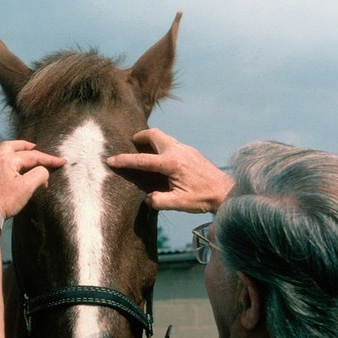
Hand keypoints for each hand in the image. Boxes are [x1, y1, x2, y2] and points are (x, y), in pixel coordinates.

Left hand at [0, 140, 65, 218]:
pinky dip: (9, 162)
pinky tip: (13, 172)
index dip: (49, 159)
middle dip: (27, 146)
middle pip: (13, 146)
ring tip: (26, 158)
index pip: (33, 156)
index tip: (62, 162)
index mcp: (7, 159)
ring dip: (17, 153)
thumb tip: (43, 171)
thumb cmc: (4, 202)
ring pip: (4, 153)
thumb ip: (39, 174)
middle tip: (37, 147)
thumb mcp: (27, 188)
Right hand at [107, 128, 233, 212]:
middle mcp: (178, 151)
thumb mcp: (179, 203)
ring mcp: (186, 149)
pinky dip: (161, 146)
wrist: (226, 192)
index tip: (111, 159)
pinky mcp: (191, 152)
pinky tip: (161, 160)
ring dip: (151, 141)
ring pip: (163, 137)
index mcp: (171, 164)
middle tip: (130, 144)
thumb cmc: (203, 198)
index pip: (142, 160)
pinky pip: (171, 143)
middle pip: (154, 134)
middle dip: (139, 137)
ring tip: (143, 151)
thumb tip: (147, 198)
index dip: (125, 160)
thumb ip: (159, 201)